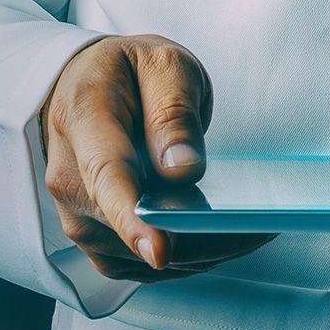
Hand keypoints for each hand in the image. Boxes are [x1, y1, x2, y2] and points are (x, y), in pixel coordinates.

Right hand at [41, 35, 271, 282]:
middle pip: (130, 226)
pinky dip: (182, 257)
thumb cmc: (127, 72)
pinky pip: (140, 264)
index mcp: (83, 119)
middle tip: (260, 225)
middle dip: (195, 235)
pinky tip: (220, 238)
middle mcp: (69, 177)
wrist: (85, 86)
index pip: (105, 176)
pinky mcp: (94, 238)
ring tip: (251, 229)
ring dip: (196, 249)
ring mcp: (77, 213)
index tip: (159, 250)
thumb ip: (173, 112)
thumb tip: (183, 170)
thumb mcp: (163, 64)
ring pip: (139, 256)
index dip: (131, 219)